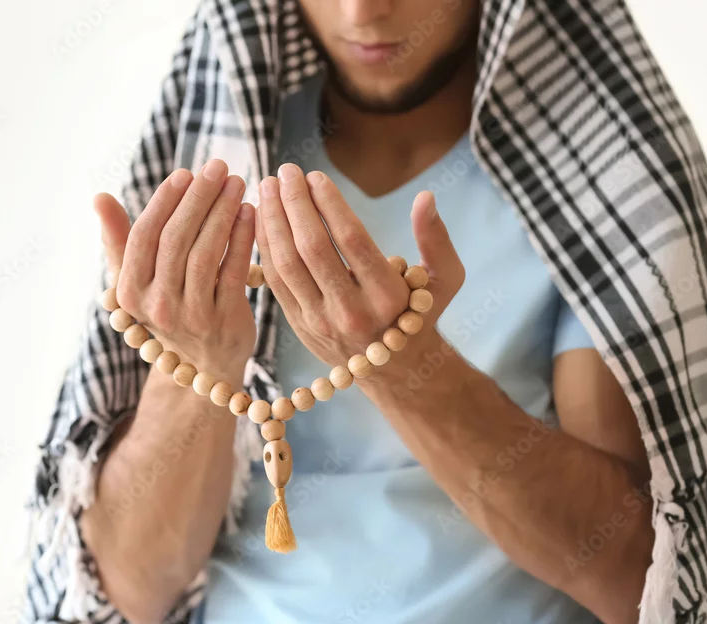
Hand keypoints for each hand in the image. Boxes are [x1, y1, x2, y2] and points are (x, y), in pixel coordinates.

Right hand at [96, 159, 256, 383]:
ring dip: (223, 212)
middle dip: (199, 198)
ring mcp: (191, 316)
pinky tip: (250, 212)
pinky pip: (234, 270)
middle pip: (176, 240)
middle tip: (218, 167)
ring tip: (237, 183)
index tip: (186, 173)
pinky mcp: (225, 320)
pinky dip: (243, 237)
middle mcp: (157, 306)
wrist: (202, 367)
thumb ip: (119, 239)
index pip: (145, 236)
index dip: (165, 201)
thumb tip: (99, 197)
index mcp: (130, 292)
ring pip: (206, 252)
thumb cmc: (169, 310)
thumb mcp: (137, 280)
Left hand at [254, 163, 464, 369]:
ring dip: (272, 222)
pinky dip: (264, 247)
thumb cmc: (422, 312)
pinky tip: (260, 218)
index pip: (351, 240)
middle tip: (284, 171)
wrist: (396, 369)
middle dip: (294, 205)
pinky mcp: (299, 326)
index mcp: (387, 296)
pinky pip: (274, 282)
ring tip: (267, 187)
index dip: (330, 204)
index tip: (315, 175)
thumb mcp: (445, 279)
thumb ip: (436, 239)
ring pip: (286, 265)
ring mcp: (320, 322)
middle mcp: (351, 310)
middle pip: (312, 249)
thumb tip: (425, 197)